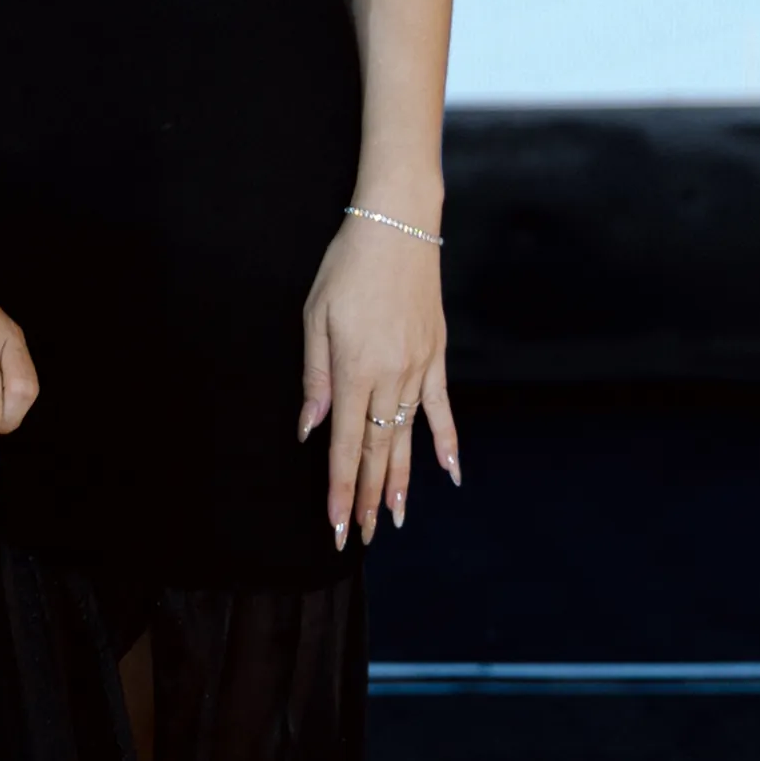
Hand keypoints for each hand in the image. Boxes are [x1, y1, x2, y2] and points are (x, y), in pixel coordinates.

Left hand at [297, 211, 458, 547]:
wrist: (399, 225)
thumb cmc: (348, 265)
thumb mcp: (316, 315)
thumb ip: (315, 376)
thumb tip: (310, 427)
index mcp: (355, 369)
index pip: (343, 444)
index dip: (339, 488)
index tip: (335, 524)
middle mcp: (391, 376)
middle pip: (375, 449)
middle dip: (365, 496)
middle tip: (359, 536)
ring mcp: (419, 368)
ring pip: (407, 437)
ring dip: (398, 480)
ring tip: (393, 519)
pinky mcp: (437, 356)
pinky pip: (442, 408)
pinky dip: (446, 443)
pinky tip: (449, 474)